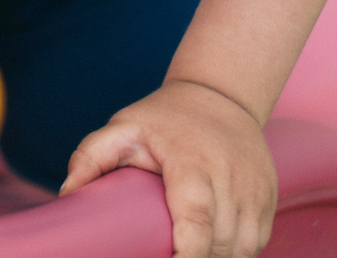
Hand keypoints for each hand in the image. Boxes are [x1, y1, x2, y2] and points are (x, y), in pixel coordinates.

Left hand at [60, 79, 276, 257]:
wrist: (221, 96)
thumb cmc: (165, 117)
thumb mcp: (124, 127)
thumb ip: (91, 155)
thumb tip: (68, 193)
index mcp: (194, 163)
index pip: (197, 219)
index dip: (187, 256)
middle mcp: (232, 179)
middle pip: (219, 244)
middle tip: (165, 256)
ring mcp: (256, 191)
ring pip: (242, 249)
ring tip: (184, 255)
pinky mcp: (268, 200)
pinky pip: (256, 244)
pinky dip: (234, 256)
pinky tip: (210, 252)